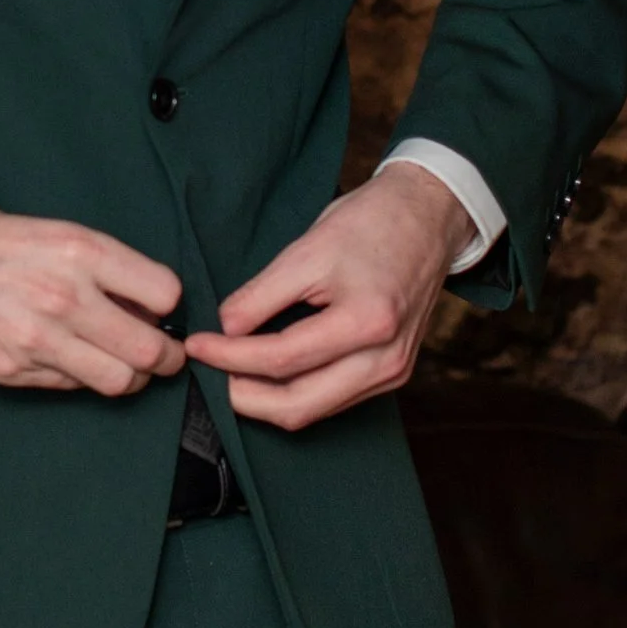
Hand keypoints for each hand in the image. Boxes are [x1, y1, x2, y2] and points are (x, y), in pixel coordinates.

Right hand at [0, 162, 184, 397]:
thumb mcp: (46, 230)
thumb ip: (93, 266)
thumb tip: (137, 301)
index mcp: (80, 250)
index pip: (165, 293)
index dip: (167, 305)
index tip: (158, 309)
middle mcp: (66, 296)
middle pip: (152, 350)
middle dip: (164, 356)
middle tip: (159, 354)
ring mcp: (38, 340)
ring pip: (119, 381)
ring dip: (129, 377)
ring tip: (118, 364)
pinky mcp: (11, 371)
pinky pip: (69, 387)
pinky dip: (79, 379)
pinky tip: (67, 360)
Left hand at [183, 165, 468, 433]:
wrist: (428, 217)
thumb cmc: (373, 223)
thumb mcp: (309, 247)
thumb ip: (263, 294)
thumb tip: (226, 328)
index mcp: (368, 322)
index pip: (282, 359)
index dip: (231, 356)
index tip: (198, 344)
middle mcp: (386, 359)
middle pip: (299, 406)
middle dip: (245, 396)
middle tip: (209, 371)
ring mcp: (393, 372)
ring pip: (316, 410)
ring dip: (268, 399)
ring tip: (231, 373)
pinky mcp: (392, 373)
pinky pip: (335, 399)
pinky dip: (297, 392)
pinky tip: (270, 374)